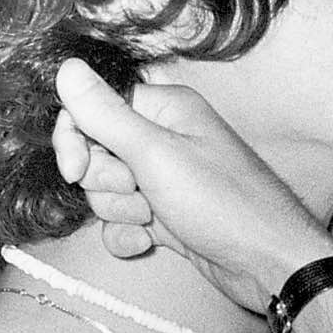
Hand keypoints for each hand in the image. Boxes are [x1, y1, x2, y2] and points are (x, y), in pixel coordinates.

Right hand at [50, 61, 324, 307]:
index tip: (74, 170)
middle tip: (140, 192)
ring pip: (107, 191)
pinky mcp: (167, 217)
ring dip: (122, 211)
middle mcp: (165, 139)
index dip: (75, 140)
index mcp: (165, 109)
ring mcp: (165, 181)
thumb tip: (65, 66)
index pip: (92, 108)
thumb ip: (106, 114)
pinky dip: (128, 234)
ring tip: (156, 219)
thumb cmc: (223, 204)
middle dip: (107, 182)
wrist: (267, 266)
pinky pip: (124, 222)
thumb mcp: (156, 155)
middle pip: (96, 153)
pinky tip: (148, 244)